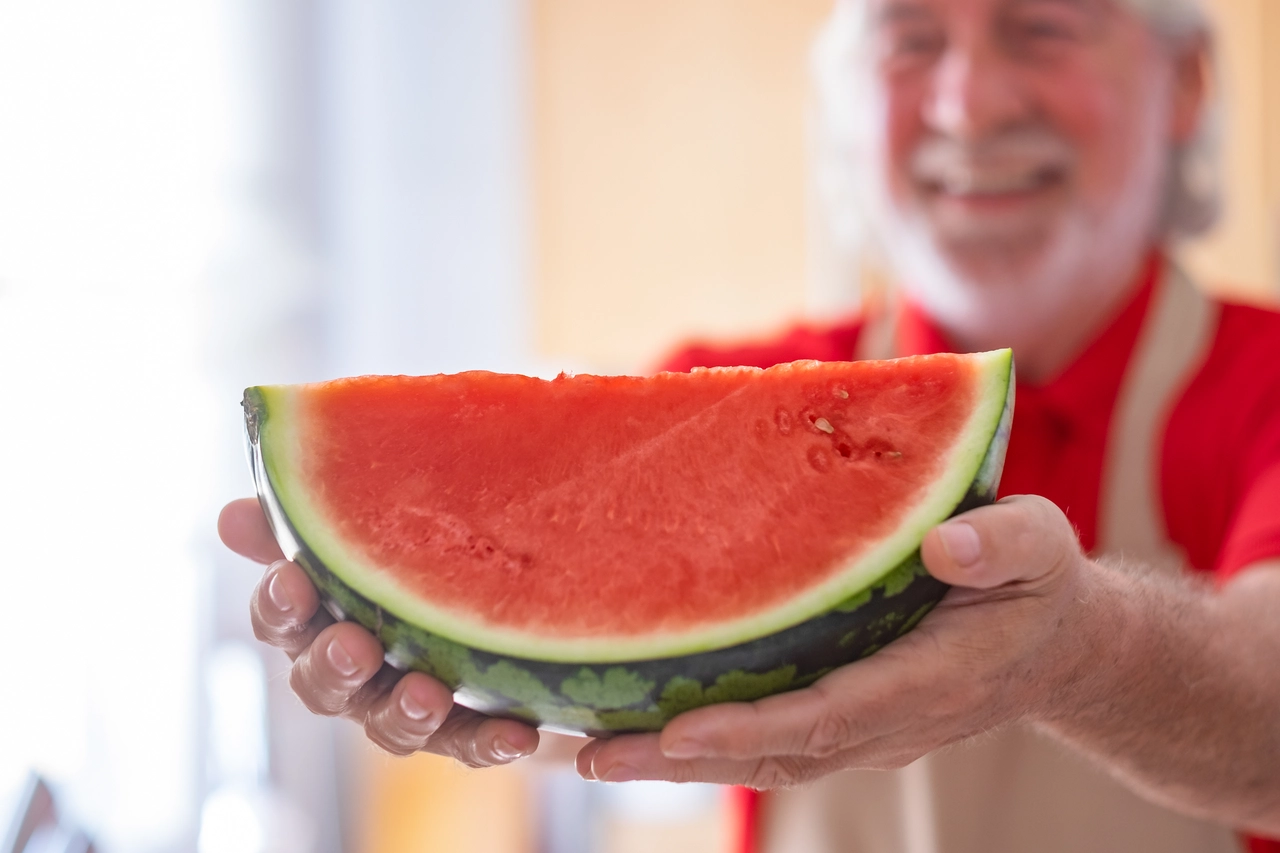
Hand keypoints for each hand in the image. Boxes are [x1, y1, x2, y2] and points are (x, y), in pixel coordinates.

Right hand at [217, 498, 540, 765]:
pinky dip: (489, 741)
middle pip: (322, 684)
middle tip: (354, 648)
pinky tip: (518, 732)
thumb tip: (230, 515)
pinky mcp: (460, 732)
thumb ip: (301, 528)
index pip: (279, 618)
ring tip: (427, 694)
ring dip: (405, 712)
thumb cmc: (400, 566)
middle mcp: (352, 675)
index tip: (292, 581)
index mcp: (318, 622)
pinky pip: (468, 744)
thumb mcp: (358, 535)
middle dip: (335, 667)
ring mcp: (402, 708)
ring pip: (388, 725)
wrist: (482, 611)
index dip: (280, 604)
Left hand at [575, 495, 1092, 786]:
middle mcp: (889, 720)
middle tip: (590, 756)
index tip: (678, 732)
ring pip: (764, 755)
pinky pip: (771, 736)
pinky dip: (706, 739)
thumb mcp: (1042, 547)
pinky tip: (643, 723)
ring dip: (677, 760)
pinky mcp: (848, 715)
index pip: (831, 715)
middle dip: (681, 760)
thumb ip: (1003, 545)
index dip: (755, 727)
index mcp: (932, 681)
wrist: (1058, 643)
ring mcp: (866, 727)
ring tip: (589, 749)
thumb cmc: (1039, 582)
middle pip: (776, 752)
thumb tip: (945, 545)